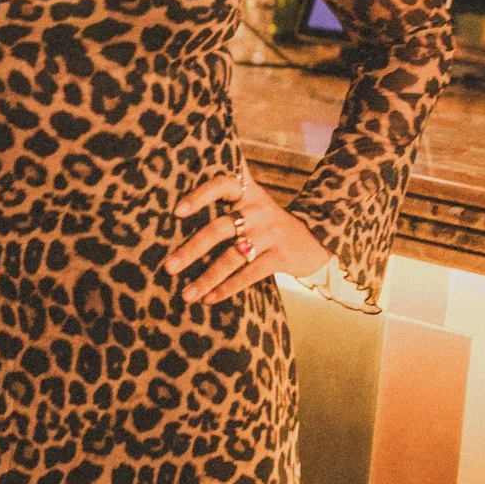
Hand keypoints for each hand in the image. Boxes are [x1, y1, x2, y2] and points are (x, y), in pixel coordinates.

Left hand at [165, 164, 329, 305]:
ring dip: (206, 277)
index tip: (177, 212)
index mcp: (249, 192)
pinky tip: (209, 299)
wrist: (315, 240)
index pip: (222, 184)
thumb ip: (226, 202)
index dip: (200, 195)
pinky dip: (227, 288)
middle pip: (220, 228)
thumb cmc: (268, 223)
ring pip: (232, 256)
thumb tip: (175, 216)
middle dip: (192, 249)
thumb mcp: (253, 203)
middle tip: (168, 266)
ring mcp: (271, 233)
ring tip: (186, 294)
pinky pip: (249, 274)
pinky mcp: (281, 256)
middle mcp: (259, 209)